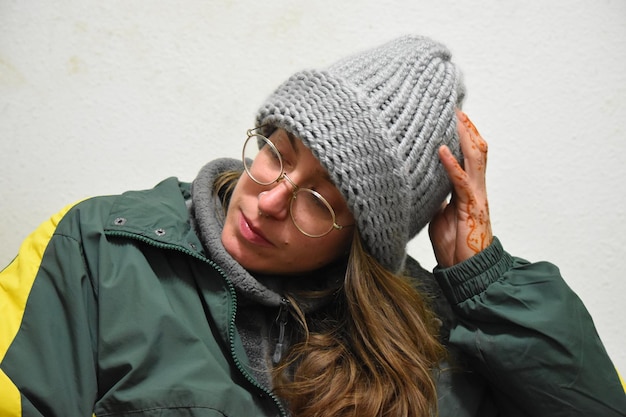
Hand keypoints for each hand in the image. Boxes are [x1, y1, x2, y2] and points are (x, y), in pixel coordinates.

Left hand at [428, 110, 492, 267]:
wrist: (467, 271)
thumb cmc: (455, 246)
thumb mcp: (441, 216)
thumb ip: (438, 199)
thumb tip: (426, 186)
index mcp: (468, 190)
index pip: (469, 156)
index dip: (463, 136)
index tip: (451, 116)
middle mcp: (476, 189)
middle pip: (477, 150)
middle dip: (467, 128)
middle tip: (455, 107)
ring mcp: (476, 197)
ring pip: (475, 159)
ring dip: (464, 136)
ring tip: (454, 117)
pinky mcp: (471, 208)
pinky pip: (461, 182)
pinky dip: (451, 164)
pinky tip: (441, 150)